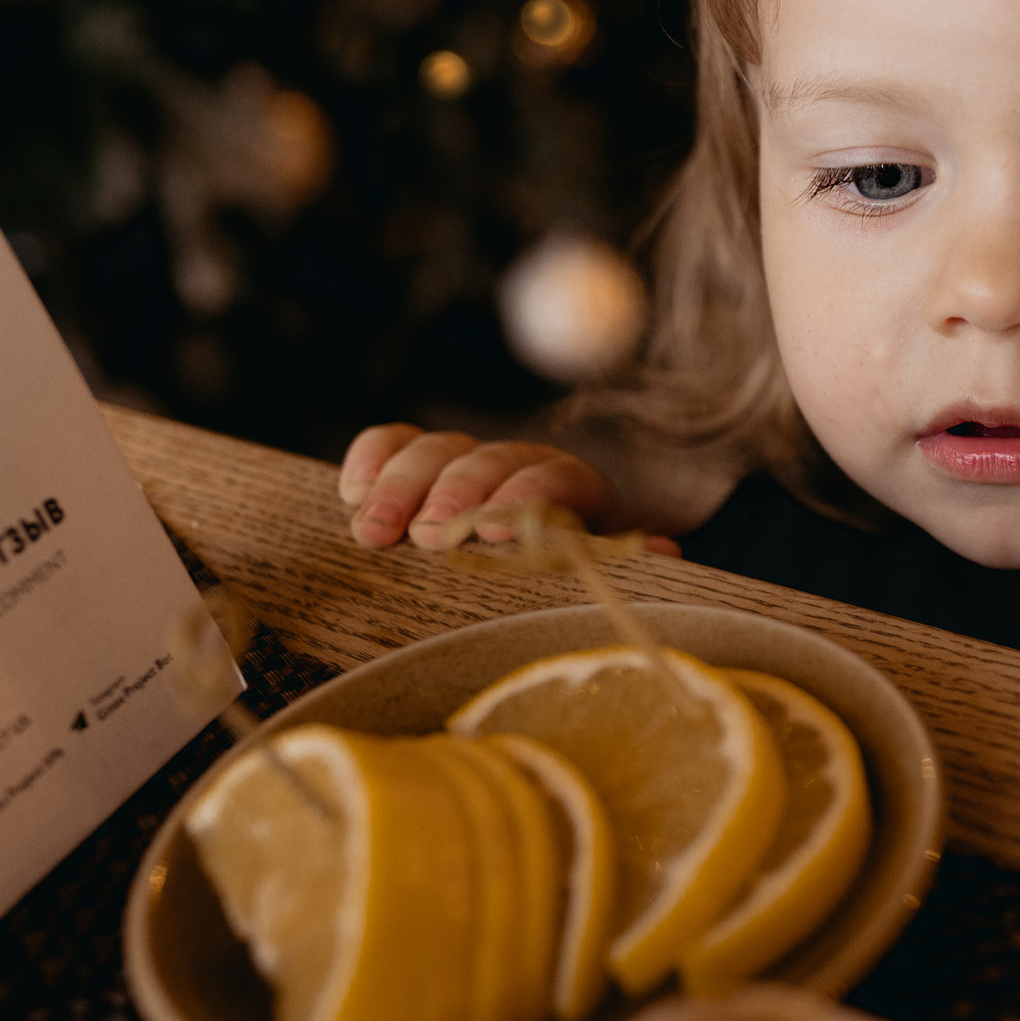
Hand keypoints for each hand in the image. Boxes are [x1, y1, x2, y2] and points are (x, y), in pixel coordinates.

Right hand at [338, 425, 677, 554]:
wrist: (539, 558)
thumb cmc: (571, 578)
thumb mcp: (603, 573)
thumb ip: (627, 563)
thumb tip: (668, 556)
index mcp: (574, 490)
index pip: (556, 478)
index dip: (527, 497)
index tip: (497, 530)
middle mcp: (520, 467)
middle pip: (488, 461)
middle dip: (455, 495)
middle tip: (428, 536)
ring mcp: (468, 462)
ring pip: (435, 451)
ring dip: (401, 487)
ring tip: (373, 533)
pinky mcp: (420, 466)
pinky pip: (393, 442)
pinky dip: (372, 458)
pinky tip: (351, 490)